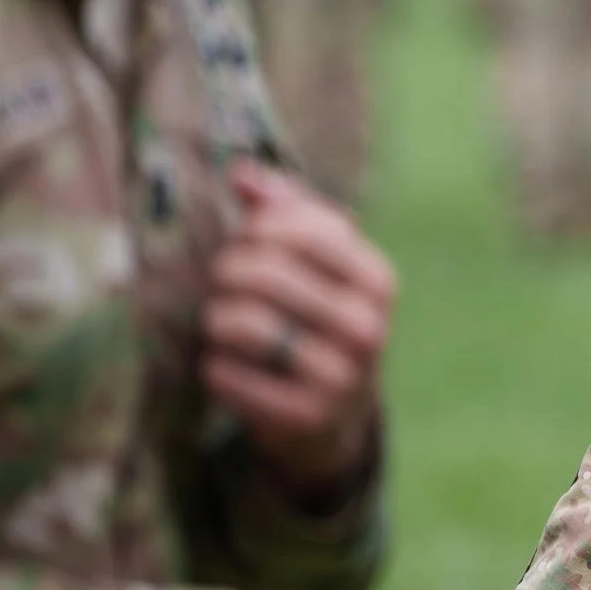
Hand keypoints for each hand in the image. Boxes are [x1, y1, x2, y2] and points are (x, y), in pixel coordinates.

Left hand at [202, 162, 395, 491]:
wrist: (336, 416)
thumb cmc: (317, 319)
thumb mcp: (318, 265)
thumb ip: (285, 212)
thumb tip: (241, 172)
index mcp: (377, 280)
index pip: (302, 229)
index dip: (255, 228)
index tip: (242, 240)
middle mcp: (368, 327)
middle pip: (266, 274)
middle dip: (227, 272)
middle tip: (220, 283)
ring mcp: (341, 377)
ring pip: (244, 324)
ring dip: (215, 319)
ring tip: (217, 323)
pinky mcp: (305, 417)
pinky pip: (230, 376)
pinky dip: (213, 367)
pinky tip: (220, 365)